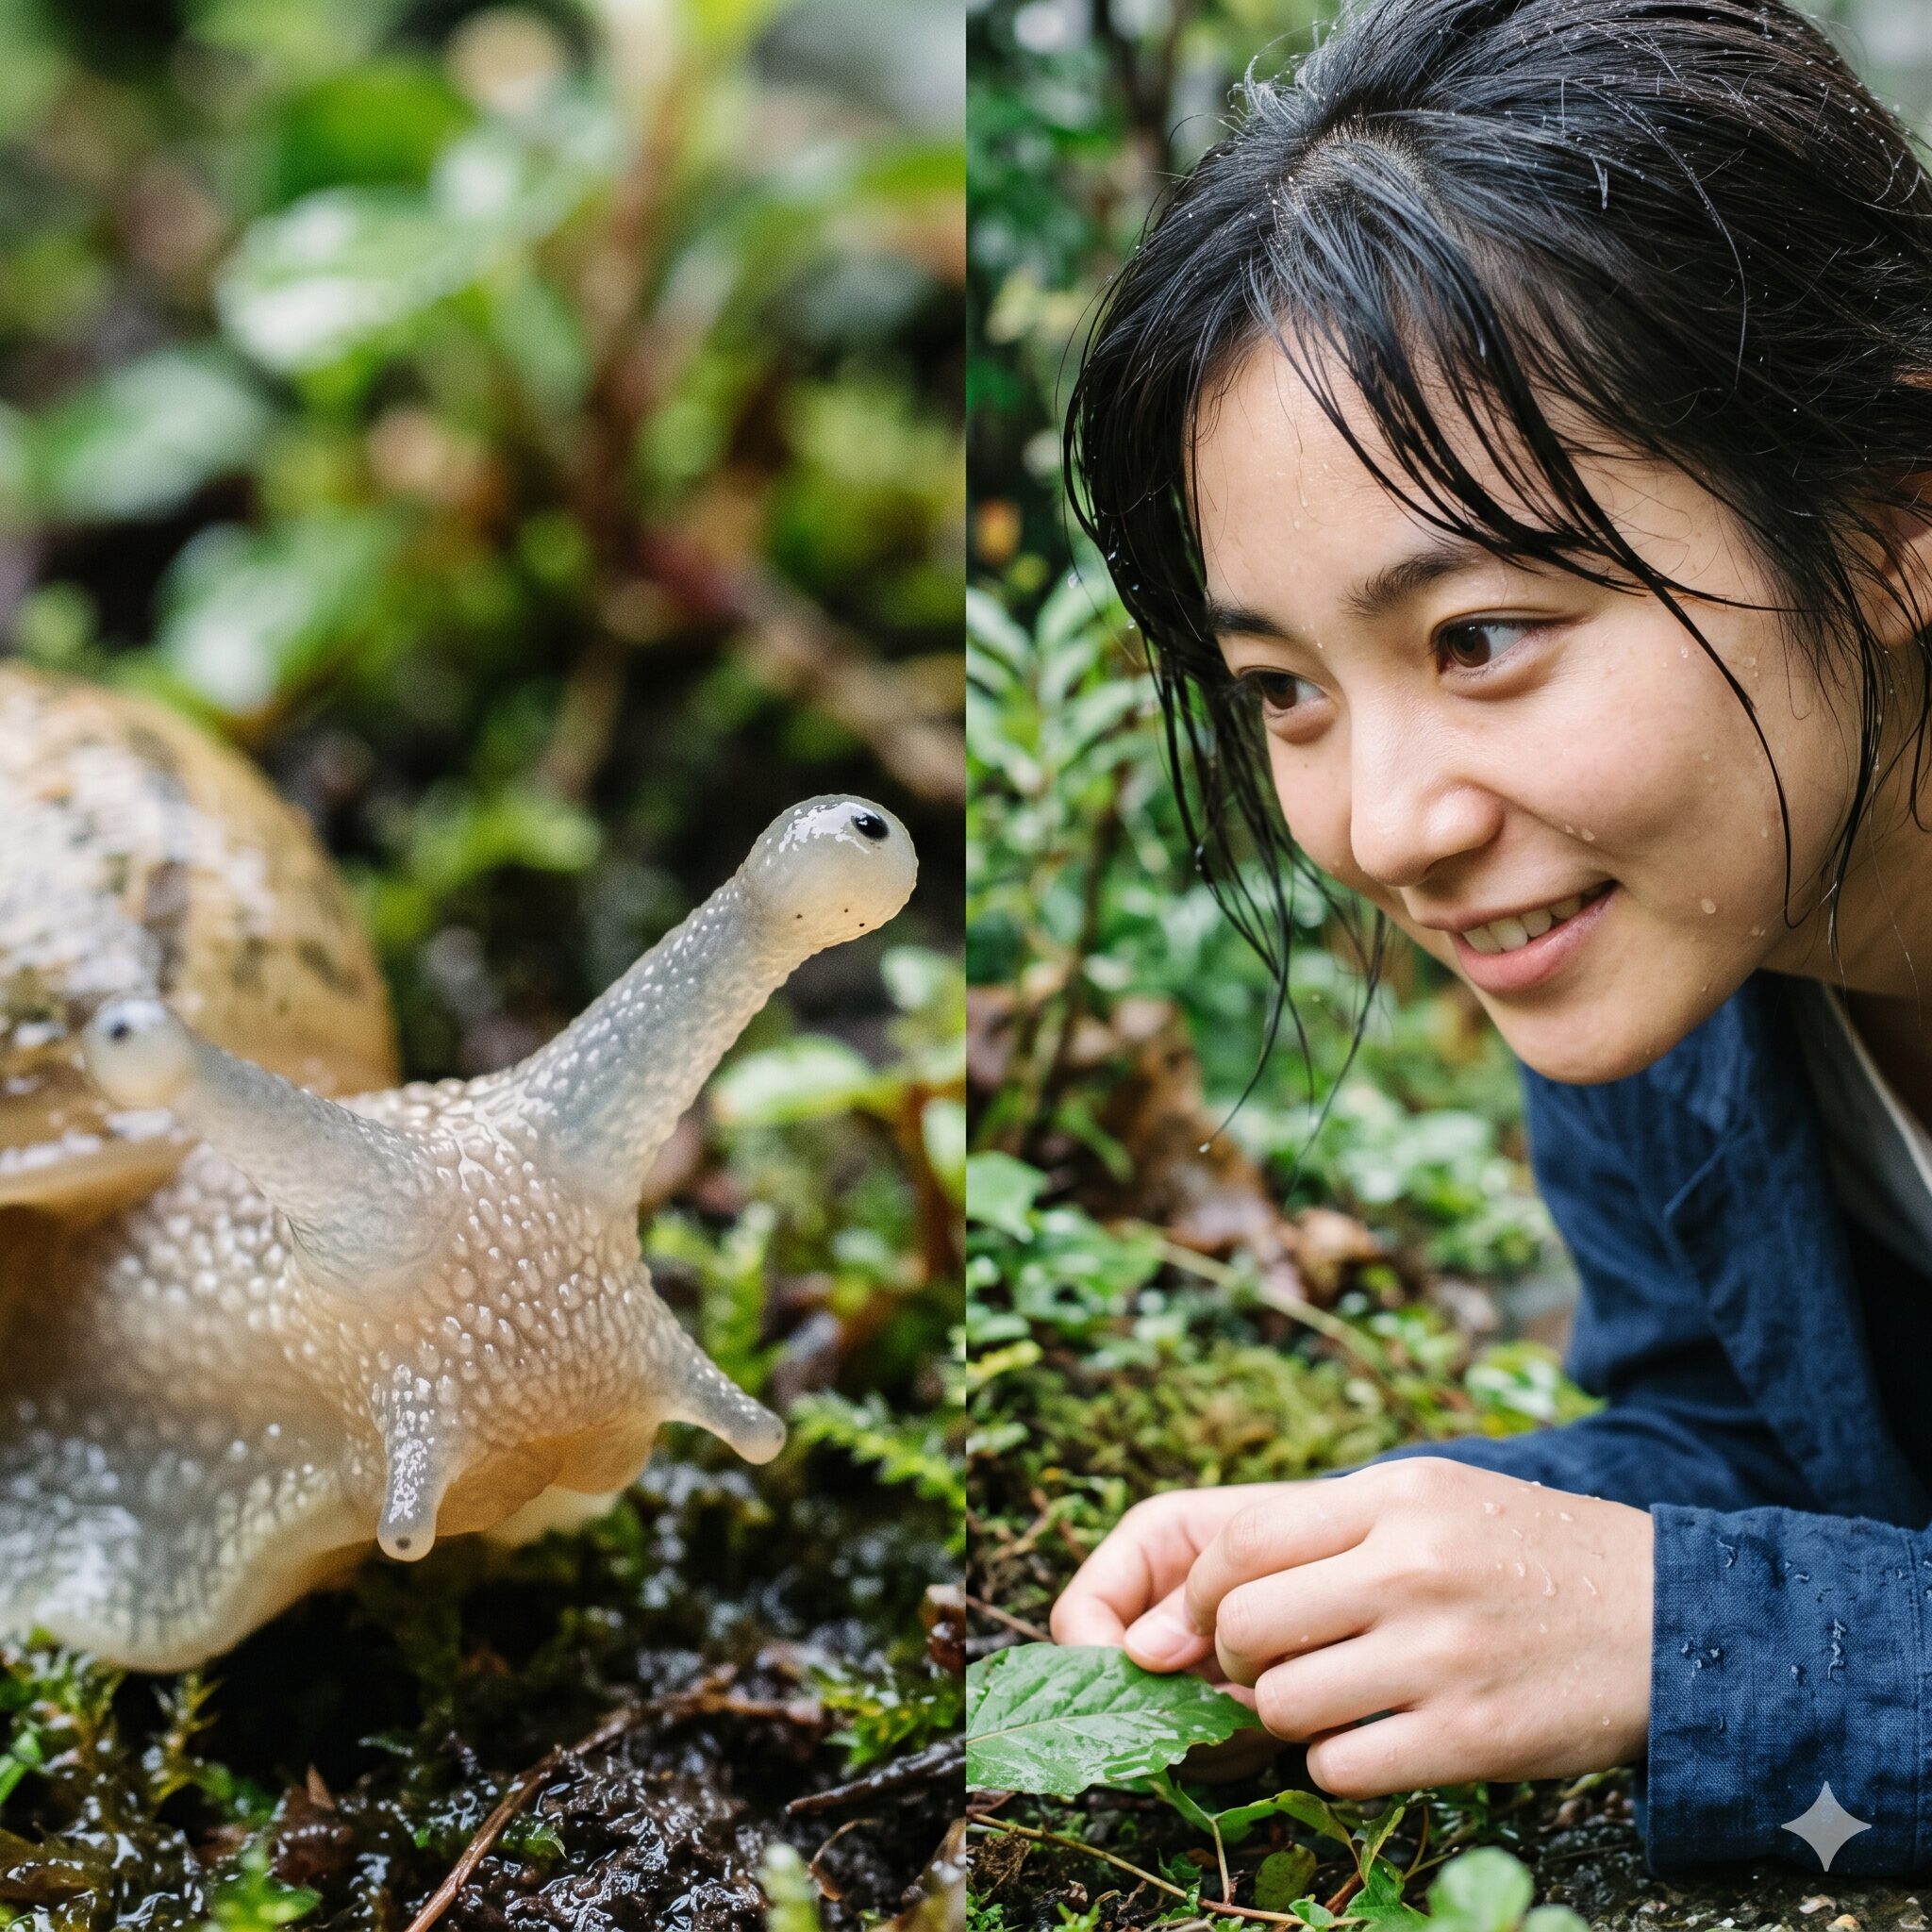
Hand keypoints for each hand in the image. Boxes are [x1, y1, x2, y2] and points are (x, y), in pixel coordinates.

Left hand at [1051, 1458, 1652, 1797]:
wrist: (1673, 1621)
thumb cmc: (1530, 1554)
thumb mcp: (1436, 1498)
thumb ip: (1331, 1527)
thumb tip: (1208, 1583)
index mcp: (1398, 1494)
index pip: (1242, 1542)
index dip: (1201, 1591)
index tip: (1204, 1617)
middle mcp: (1413, 1565)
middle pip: (1247, 1624)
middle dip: (1232, 1656)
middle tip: (1262, 1666)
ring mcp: (1442, 1653)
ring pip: (1282, 1703)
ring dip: (1285, 1715)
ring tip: (1328, 1703)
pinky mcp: (1472, 1736)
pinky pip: (1340, 1767)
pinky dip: (1336, 1764)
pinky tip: (1371, 1742)